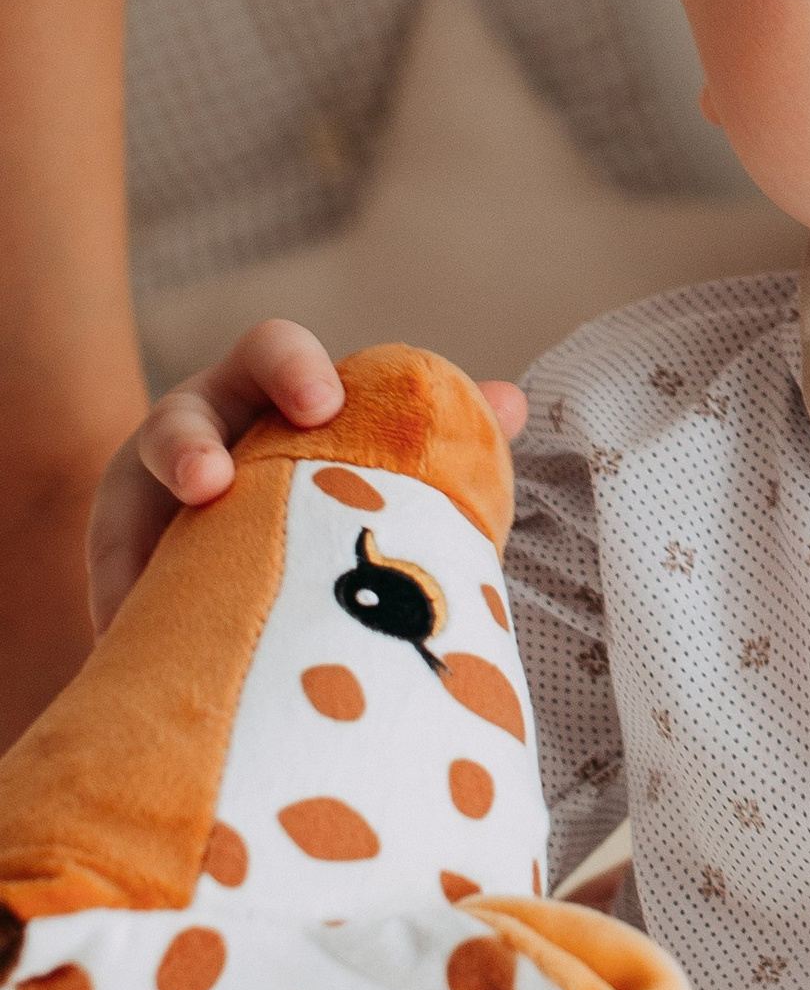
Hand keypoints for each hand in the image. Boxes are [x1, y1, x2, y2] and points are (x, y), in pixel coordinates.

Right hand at [86, 320, 528, 631]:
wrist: (256, 561)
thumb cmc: (328, 490)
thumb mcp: (373, 460)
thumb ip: (435, 437)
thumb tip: (510, 401)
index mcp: (269, 396)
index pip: (273, 353)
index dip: (296, 370)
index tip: (323, 406)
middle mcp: (201, 430)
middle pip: (183, 415)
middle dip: (193, 443)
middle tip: (213, 483)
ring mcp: (149, 494)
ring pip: (138, 495)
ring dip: (147, 538)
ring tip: (152, 575)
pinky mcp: (120, 559)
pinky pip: (119, 580)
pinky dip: (126, 605)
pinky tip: (135, 637)